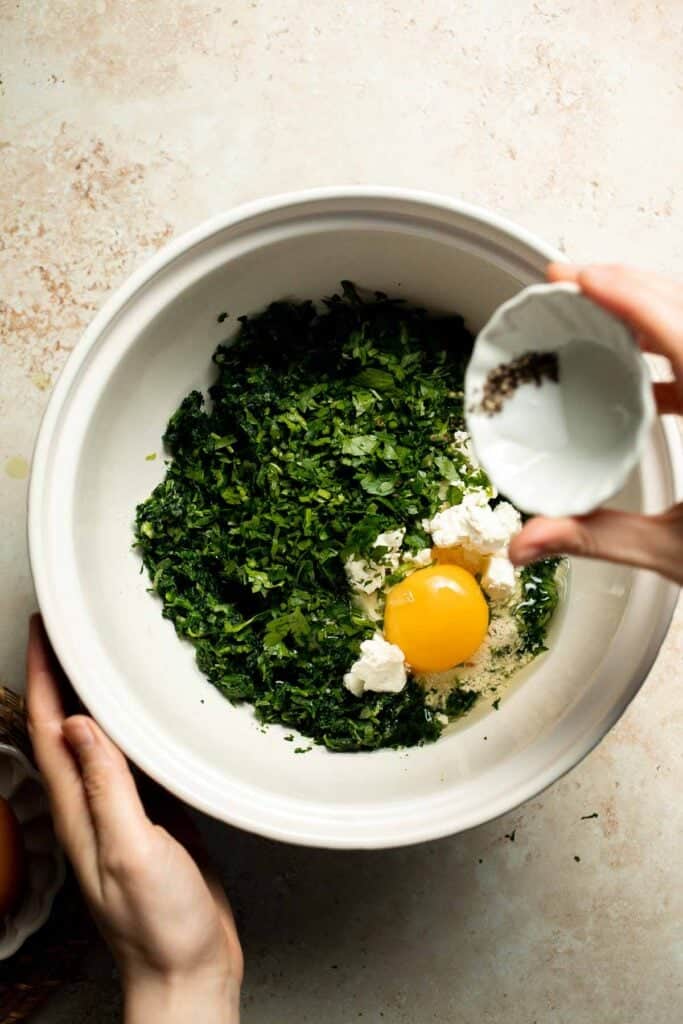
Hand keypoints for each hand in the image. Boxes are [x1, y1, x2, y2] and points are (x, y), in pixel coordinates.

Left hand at [26, 615, 242, 1023]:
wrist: (188, 968)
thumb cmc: (159, 925)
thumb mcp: (131, 851)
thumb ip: (107, 789)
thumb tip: (82, 725)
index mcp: (77, 811)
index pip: (49, 728)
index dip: (41, 675)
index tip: (43, 631)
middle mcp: (91, 805)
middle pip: (66, 726)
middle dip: (59, 674)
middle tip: (66, 629)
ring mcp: (121, 810)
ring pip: (99, 738)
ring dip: (93, 694)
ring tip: (99, 656)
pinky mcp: (153, 816)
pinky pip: (133, 759)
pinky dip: (131, 726)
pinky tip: (144, 713)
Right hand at [509, 263, 682, 584]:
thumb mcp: (675, 552)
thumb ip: (598, 538)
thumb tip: (527, 542)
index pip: (680, 333)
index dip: (628, 296)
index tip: (582, 278)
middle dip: (629, 285)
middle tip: (575, 281)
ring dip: (650, 307)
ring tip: (599, 307)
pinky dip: (671, 343)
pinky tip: (644, 368)